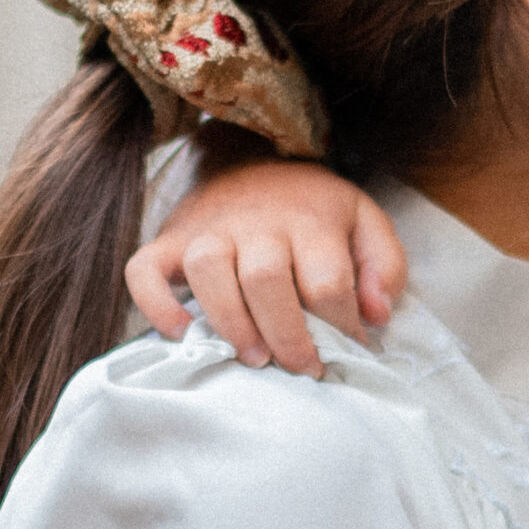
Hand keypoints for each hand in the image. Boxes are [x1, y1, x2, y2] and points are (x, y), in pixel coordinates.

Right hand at [126, 145, 407, 371]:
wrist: (252, 160)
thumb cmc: (313, 209)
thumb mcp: (365, 223)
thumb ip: (384, 267)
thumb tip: (375, 315)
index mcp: (310, 219)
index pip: (327, 281)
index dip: (341, 326)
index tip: (350, 350)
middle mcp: (255, 222)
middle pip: (266, 280)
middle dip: (287, 335)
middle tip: (302, 367)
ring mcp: (207, 229)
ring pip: (207, 272)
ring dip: (231, 324)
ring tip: (253, 358)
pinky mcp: (168, 239)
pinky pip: (143, 271)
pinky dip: (156, 306)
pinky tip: (182, 334)